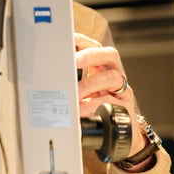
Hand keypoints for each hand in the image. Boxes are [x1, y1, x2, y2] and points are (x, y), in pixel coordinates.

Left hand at [74, 33, 146, 159]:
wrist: (120, 134)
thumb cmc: (97, 109)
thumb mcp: (83, 93)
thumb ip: (71, 83)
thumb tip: (46, 82)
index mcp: (102, 67)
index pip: (95, 47)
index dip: (84, 41)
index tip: (70, 39)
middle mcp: (115, 74)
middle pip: (110, 55)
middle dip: (90, 55)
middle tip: (74, 61)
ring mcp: (123, 90)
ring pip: (113, 77)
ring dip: (90, 84)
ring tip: (75, 93)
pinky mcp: (127, 107)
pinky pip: (113, 102)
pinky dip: (96, 105)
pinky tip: (82, 109)